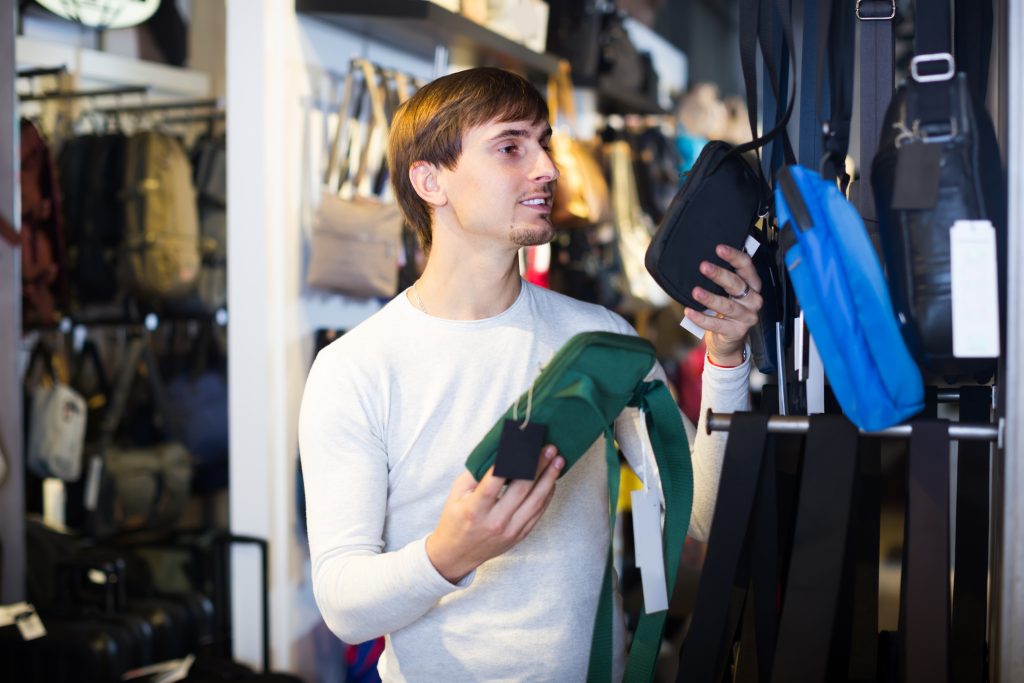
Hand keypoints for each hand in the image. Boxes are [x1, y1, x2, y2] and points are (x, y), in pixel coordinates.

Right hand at [426, 445, 563, 582]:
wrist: (457, 554)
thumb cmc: (456, 519)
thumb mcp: (457, 494)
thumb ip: (477, 473)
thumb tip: (500, 450)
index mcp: (475, 509)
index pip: (496, 480)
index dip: (511, 460)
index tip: (523, 443)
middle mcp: (495, 521)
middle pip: (522, 488)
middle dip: (538, 465)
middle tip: (549, 447)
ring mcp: (510, 530)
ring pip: (536, 500)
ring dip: (549, 478)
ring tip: (558, 460)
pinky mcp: (520, 535)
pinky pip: (539, 512)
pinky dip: (547, 494)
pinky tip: (552, 479)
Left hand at [684, 244, 763, 365]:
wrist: (728, 341)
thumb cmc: (726, 311)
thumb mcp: (727, 292)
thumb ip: (722, 279)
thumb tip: (703, 261)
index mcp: (752, 286)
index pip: (746, 267)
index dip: (734, 256)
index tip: (719, 248)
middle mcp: (753, 300)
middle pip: (737, 284)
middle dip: (719, 274)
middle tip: (703, 266)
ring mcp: (746, 317)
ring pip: (728, 306)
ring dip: (710, 298)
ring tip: (695, 291)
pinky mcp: (736, 332)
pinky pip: (716, 324)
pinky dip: (701, 318)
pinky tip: (689, 312)